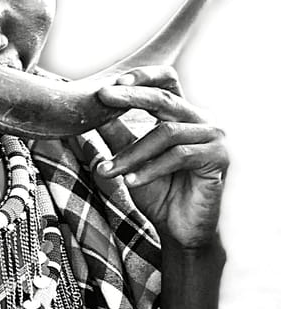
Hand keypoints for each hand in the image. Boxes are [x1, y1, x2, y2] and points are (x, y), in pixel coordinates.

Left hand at [94, 66, 227, 249]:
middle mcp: (202, 120)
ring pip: (166, 133)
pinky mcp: (219, 157)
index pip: (167, 81)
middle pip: (165, 98)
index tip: (111, 83)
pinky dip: (150, 169)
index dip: (142, 77)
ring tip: (107, 171)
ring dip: (132, 153)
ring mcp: (214, 137)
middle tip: (102, 96)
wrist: (180, 231)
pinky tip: (131, 182)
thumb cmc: (158, 193)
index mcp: (183, 115)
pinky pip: (179, 156)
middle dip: (131, 97)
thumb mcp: (130, 160)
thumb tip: (89, 110)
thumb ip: (116, 134)